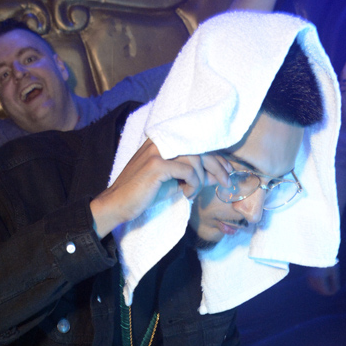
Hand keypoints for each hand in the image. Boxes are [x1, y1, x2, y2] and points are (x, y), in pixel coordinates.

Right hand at [91, 138, 231, 238]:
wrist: (118, 204)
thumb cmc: (144, 194)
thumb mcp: (173, 183)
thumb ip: (193, 176)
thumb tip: (216, 176)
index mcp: (164, 141)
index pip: (196, 143)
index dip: (216, 155)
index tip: (227, 169)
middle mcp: (161, 141)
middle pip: (200, 148)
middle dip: (217, 166)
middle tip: (225, 182)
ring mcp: (158, 151)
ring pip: (196, 159)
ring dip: (201, 179)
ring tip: (192, 193)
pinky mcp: (157, 165)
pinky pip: (188, 171)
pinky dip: (192, 184)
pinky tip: (186, 194)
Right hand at [307, 264, 340, 295]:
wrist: (319, 253)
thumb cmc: (329, 261)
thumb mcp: (334, 272)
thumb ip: (335, 282)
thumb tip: (335, 291)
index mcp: (320, 279)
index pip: (326, 291)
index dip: (332, 292)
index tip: (336, 289)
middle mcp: (313, 279)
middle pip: (320, 290)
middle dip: (326, 290)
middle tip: (333, 287)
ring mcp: (309, 278)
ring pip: (315, 288)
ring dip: (321, 288)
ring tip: (328, 285)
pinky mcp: (308, 276)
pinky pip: (312, 284)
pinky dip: (317, 285)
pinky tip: (322, 283)